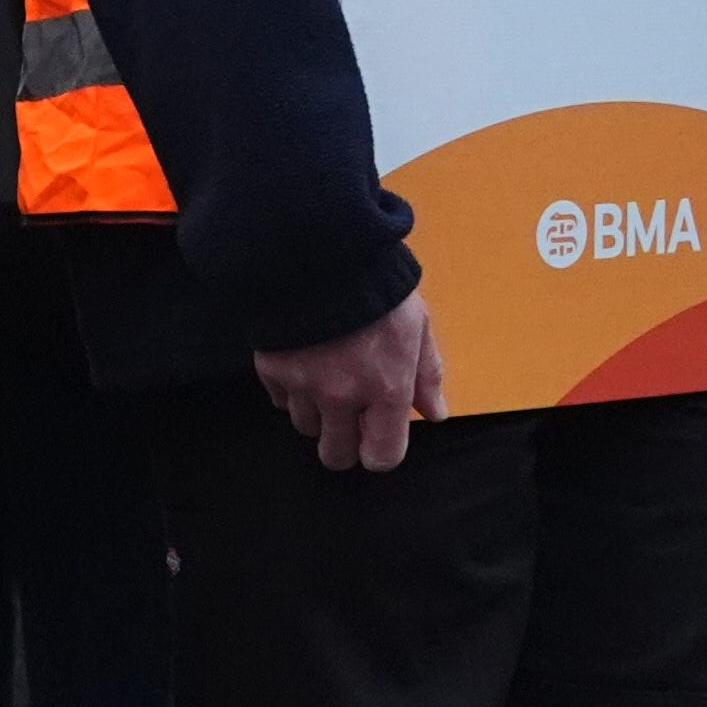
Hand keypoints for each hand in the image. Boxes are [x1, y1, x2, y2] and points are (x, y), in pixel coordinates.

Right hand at [253, 290, 443, 473]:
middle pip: (335, 455)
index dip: (380, 452)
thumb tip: (434, 412)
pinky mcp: (272, 368)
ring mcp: (303, 384)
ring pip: (305, 427)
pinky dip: (291, 390)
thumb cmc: (376, 284)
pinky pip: (280, 399)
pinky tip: (304, 363)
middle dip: (343, 446)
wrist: (320, 250)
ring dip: (316, 414)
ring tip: (325, 381)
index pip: (381, 456)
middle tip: (348, 421)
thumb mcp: (417, 325)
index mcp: (386, 388)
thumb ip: (426, 374)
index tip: (378, 437)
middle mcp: (342, 396)